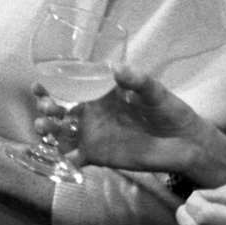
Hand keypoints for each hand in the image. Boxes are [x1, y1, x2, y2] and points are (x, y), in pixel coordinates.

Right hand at [35, 64, 225, 181]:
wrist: (185, 144)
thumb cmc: (168, 110)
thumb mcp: (154, 91)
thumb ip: (136, 80)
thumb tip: (116, 67)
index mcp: (98, 94)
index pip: (67, 86)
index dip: (49, 85)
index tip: (40, 85)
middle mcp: (89, 113)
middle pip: (58, 109)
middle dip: (45, 106)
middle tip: (47, 107)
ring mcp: (91, 134)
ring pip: (60, 132)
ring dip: (47, 129)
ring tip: (44, 128)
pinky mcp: (97, 155)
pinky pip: (74, 157)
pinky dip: (64, 157)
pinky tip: (62, 156)